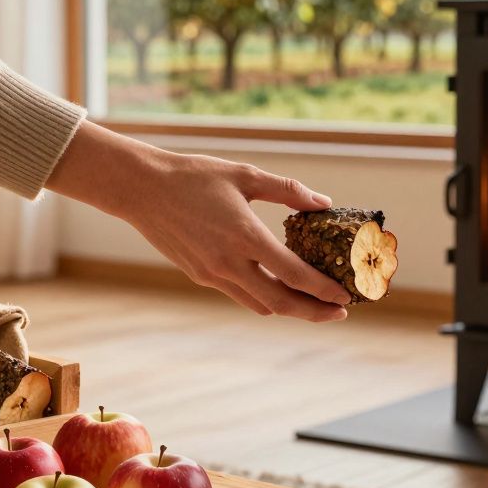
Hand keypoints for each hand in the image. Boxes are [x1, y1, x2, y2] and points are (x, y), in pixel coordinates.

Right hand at [47, 122, 349, 320]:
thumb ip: (287, 191)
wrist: (141, 189)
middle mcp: (230, 263)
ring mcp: (213, 274)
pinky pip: (241, 295)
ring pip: (260, 305)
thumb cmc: (194, 176)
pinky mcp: (200, 276)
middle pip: (281, 303)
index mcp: (245, 236)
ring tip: (314, 303)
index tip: (345, 295)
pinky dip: (265, 298)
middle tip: (339, 312)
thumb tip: (322, 202)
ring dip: (290, 308)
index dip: (323, 289)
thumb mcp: (245, 175)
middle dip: (314, 312)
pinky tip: (278, 287)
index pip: (294, 274)